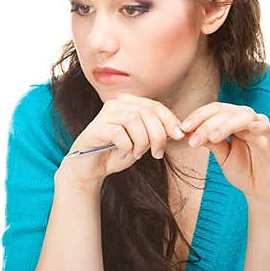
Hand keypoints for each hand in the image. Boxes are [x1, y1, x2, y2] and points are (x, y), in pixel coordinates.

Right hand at [56, 92, 184, 189]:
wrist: (91, 167)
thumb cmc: (117, 152)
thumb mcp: (142, 142)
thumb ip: (157, 133)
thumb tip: (178, 131)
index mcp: (129, 103)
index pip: (155, 106)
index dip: (170, 121)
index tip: (179, 137)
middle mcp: (117, 103)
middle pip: (147, 112)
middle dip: (158, 135)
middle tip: (158, 154)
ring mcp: (105, 113)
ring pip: (135, 120)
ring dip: (142, 142)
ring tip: (138, 155)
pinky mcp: (97, 127)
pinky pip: (119, 133)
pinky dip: (127, 147)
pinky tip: (124, 154)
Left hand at [179, 103, 269, 204]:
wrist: (263, 194)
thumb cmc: (244, 173)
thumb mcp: (223, 157)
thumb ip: (211, 142)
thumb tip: (188, 131)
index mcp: (235, 123)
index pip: (216, 111)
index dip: (199, 116)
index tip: (182, 128)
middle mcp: (250, 122)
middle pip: (228, 112)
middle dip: (207, 123)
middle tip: (192, 139)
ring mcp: (264, 130)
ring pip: (245, 117)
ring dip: (226, 125)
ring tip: (212, 137)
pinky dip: (261, 126)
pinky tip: (250, 128)